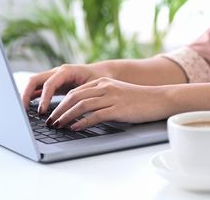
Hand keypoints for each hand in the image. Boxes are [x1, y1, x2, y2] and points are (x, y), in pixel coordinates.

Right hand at [22, 63, 113, 112]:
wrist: (104, 72)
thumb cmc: (101, 78)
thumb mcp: (94, 86)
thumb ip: (84, 95)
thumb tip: (74, 109)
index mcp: (66, 71)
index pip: (49, 83)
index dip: (44, 97)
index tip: (42, 111)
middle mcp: (57, 72)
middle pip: (35, 80)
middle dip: (26, 94)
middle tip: (23, 110)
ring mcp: (54, 77)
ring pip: (34, 84)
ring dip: (27, 96)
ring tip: (23, 111)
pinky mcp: (54, 84)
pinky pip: (38, 89)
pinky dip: (32, 97)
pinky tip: (29, 109)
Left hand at [46, 77, 171, 130]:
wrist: (159, 99)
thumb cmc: (138, 100)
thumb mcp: (116, 93)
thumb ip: (100, 97)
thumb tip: (82, 111)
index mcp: (102, 82)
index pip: (75, 91)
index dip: (61, 102)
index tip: (52, 112)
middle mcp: (105, 87)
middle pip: (74, 97)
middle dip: (59, 110)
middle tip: (50, 121)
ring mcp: (111, 97)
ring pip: (81, 105)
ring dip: (66, 116)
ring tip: (58, 126)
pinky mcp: (117, 109)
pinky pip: (95, 115)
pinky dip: (82, 122)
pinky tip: (75, 128)